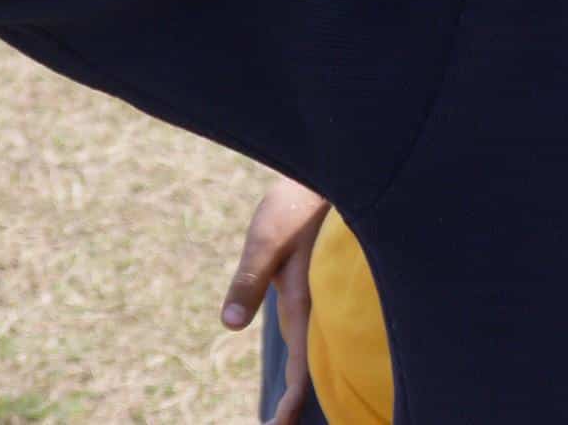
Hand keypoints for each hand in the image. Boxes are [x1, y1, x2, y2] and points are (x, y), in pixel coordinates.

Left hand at [221, 178, 329, 424]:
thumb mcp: (268, 239)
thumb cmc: (299, 201)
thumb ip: (250, 280)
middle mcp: (322, 300)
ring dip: (309, 370)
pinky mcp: (324, 275)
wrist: (338, 169)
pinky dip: (314, 342)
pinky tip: (310, 341)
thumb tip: (229, 327)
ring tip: (295, 396)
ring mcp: (327, 289)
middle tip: (283, 424)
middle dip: (302, 394)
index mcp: (308, 299)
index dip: (294, 399)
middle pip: (315, 359)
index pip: (305, 364)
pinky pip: (323, 320)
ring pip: (321, 340)